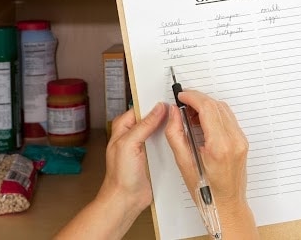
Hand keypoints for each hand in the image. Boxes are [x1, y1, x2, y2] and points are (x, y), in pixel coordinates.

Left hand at [55, 102, 168, 238]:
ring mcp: (143, 146)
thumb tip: (158, 109)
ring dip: (167, 128)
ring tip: (180, 122)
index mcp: (123, 128)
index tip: (167, 100)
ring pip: (158, 131)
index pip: (140, 109)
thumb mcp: (129, 144)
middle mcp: (133, 135)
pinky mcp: (152, 157)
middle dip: (163, 114)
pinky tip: (178, 139)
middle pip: (150, 118)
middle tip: (176, 110)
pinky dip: (170, 141)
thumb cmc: (120, 176)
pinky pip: (162, 144)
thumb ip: (144, 125)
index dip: (153, 104)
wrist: (126, 200)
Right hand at [165, 90, 257, 237]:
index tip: (181, 96)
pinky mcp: (242, 141)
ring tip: (190, 114)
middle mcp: (234, 140)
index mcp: (220, 146)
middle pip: (216, 106)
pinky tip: (202, 122)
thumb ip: (176, 134)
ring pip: (223, 110)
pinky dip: (214, 114)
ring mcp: (241, 140)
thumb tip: (173, 113)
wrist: (227, 205)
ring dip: (206, 106)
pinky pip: (228, 119)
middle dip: (198, 100)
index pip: (207, 108)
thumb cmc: (206, 191)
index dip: (192, 97)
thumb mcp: (184, 163)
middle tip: (182, 105)